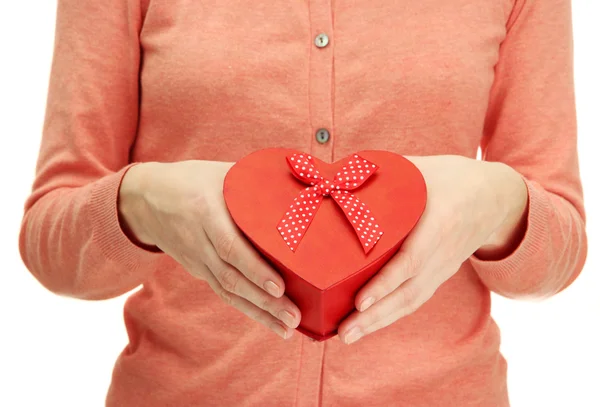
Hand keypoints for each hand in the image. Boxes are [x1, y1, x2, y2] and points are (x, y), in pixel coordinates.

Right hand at [118, 160, 300, 338]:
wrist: (144, 200)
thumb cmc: (189, 180)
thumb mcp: (219, 173)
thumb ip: (253, 179)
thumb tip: (298, 185)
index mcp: (204, 212)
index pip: (230, 246)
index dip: (254, 269)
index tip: (279, 286)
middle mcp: (198, 241)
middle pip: (231, 277)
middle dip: (263, 302)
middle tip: (293, 318)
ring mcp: (196, 260)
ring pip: (228, 291)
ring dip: (259, 313)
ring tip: (287, 329)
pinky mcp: (198, 270)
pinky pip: (223, 292)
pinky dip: (247, 308)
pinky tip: (269, 321)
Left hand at [337, 155, 528, 343]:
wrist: (497, 197)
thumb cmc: (453, 177)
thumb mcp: (423, 168)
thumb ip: (386, 174)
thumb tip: (337, 176)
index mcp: (440, 222)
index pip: (411, 260)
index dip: (385, 282)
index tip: (360, 300)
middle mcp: (443, 252)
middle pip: (409, 292)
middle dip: (375, 316)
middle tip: (343, 332)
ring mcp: (444, 267)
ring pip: (412, 301)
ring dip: (379, 322)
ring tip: (348, 335)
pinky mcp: (441, 274)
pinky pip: (416, 298)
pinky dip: (392, 314)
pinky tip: (369, 324)